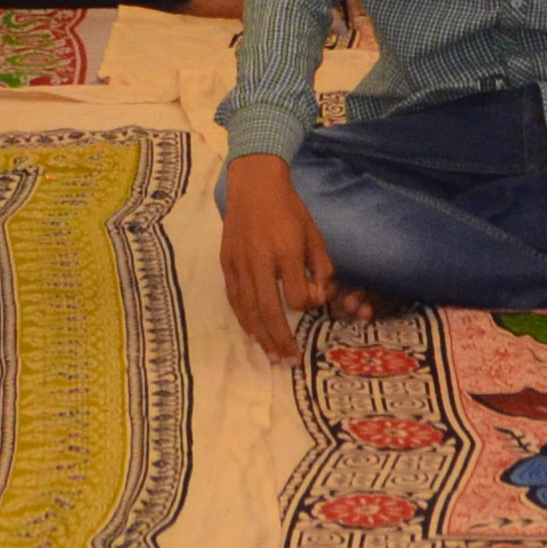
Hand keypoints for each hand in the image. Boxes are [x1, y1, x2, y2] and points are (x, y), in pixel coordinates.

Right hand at [218, 153, 342, 360]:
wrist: (254, 185)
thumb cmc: (289, 210)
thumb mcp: (314, 234)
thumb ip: (320, 267)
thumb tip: (316, 299)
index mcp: (285, 252)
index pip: (297, 296)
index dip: (306, 304)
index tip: (311, 300)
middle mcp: (260, 261)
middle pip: (269, 311)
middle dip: (281, 340)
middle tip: (291, 361)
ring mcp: (239, 264)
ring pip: (249, 310)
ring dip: (261, 338)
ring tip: (272, 357)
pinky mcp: (226, 263)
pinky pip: (235, 299)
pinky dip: (243, 319)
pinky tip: (253, 334)